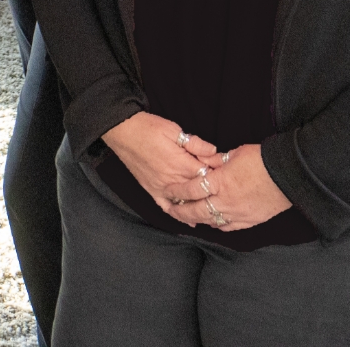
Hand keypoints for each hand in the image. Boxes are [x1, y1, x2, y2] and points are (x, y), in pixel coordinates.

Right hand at [101, 112, 219, 216]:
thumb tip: (214, 152)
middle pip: (198, 191)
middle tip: (223, 191)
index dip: (218, 175)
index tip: (226, 173)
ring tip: (213, 209)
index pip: (207, 176)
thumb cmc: (148, 128)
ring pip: (185, 203)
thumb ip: (195, 143)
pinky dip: (178, 215)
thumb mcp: (174, 129)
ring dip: (199, 206)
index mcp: (181, 163)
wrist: (123, 132)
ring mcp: (162, 188)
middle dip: (211, 192)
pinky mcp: (152, 190)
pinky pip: (167, 207)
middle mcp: (173, 180)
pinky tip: (189, 221)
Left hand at [174, 143, 290, 232]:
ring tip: (187, 217)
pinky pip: (228, 227)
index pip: (191, 189)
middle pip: (196, 210)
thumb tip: (205, 162)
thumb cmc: (261, 160)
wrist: (286, 175)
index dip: (177, 191)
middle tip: (170, 210)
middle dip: (181, 211)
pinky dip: (217, 225)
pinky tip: (212, 222)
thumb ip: (216, 161)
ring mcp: (237, 213)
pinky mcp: (248, 221)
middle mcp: (225, 200)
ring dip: (197, 219)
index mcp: (220, 181)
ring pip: (211, 221)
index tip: (167, 191)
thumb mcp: (235, 154)